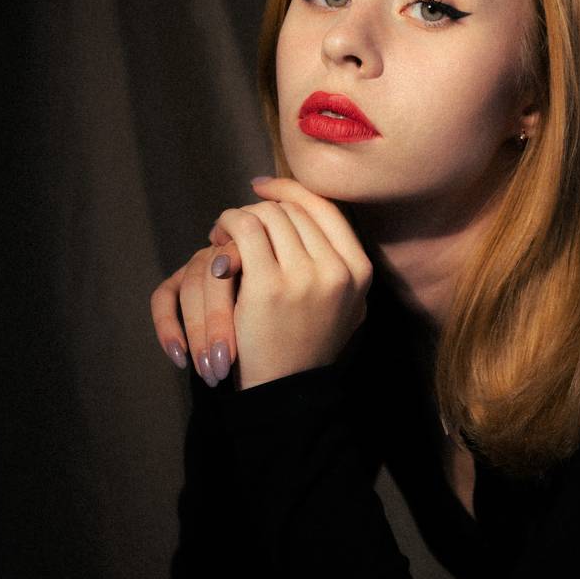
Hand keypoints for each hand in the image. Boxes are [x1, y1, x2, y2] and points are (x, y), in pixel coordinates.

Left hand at [150, 176, 372, 388]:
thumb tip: (310, 208)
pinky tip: (219, 239)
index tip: (264, 187)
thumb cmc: (307, 346)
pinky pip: (245, 229)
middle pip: (293, 210)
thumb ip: (339, 262)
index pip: (326, 209)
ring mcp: (306, 277)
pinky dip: (228, 224)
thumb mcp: (346, 305)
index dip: (292, 190)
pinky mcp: (269, 286)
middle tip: (235, 223)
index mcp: (360, 271)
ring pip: (268, 215)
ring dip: (240, 217)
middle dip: (261, 209)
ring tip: (223, 233)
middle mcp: (339, 271)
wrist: (284, 391)